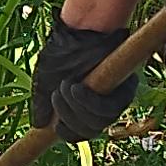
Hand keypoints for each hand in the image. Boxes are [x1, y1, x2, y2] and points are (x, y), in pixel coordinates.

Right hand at [29, 17, 138, 142]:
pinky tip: (77, 88)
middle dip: (70, 119)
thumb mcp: (45, 82)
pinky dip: (90, 102)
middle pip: (92, 130)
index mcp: (83, 109)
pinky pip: (109, 108)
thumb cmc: (60, 54)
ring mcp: (116, 98)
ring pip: (101, 122)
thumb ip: (42, 104)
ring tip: (65, 86)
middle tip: (57, 96)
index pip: (80, 133)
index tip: (55, 126)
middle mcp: (102, 107)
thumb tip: (39, 125)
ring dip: (78, 109)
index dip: (68, 134)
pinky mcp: (126, 87)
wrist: (73, 31)